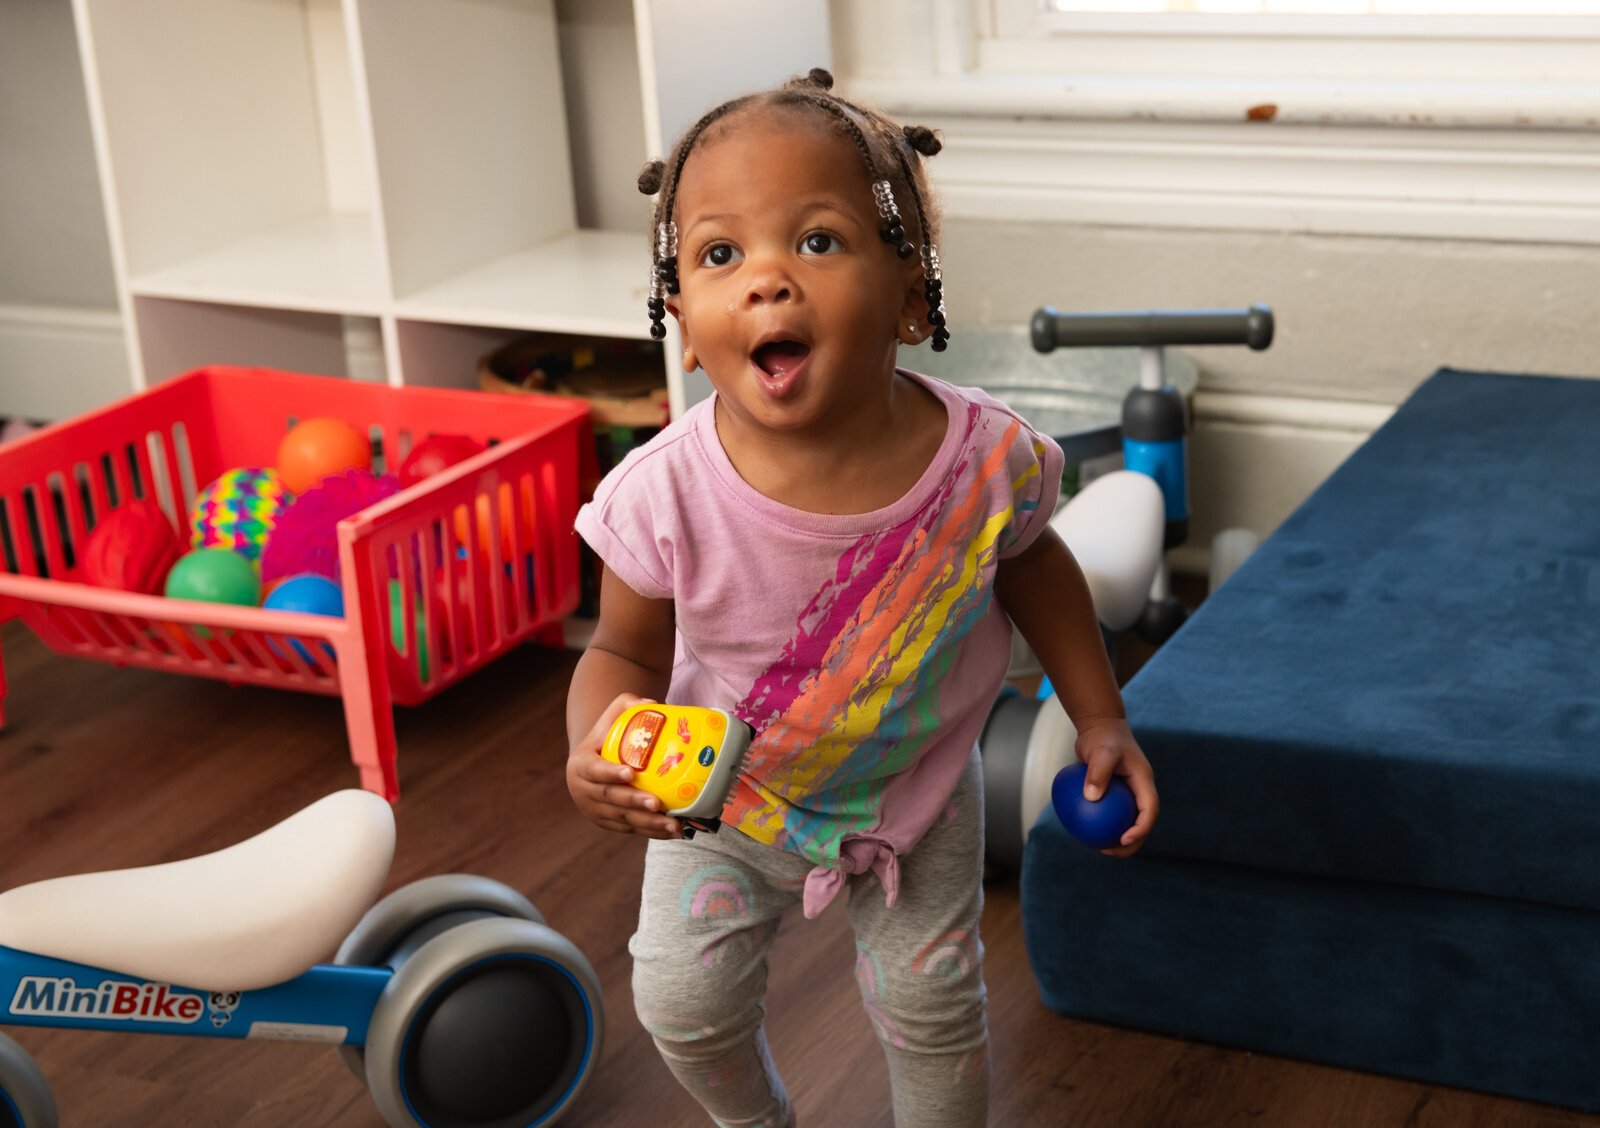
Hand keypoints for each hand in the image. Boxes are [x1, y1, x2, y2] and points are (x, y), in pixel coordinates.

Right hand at [567, 693, 682, 839]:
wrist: (592, 761)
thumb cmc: (607, 736)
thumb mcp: (612, 716)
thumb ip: (627, 705)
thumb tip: (653, 703)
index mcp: (581, 765)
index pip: (593, 770)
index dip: (610, 773)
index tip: (630, 774)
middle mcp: (584, 791)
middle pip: (610, 799)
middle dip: (634, 802)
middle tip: (656, 803)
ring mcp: (595, 811)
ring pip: (622, 819)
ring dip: (648, 824)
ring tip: (673, 825)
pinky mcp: (608, 824)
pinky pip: (630, 829)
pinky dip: (651, 832)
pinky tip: (672, 832)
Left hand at [1075, 717, 1158, 856]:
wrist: (1099, 727)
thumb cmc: (1102, 737)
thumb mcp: (1100, 751)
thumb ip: (1098, 772)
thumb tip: (1091, 798)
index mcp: (1144, 782)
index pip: (1149, 811)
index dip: (1141, 829)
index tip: (1123, 840)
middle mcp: (1139, 790)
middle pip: (1142, 823)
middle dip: (1131, 843)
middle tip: (1110, 851)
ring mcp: (1128, 793)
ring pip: (1126, 821)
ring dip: (1116, 837)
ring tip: (1098, 848)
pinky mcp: (1115, 793)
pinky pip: (1110, 813)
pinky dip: (1101, 824)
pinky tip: (1083, 832)